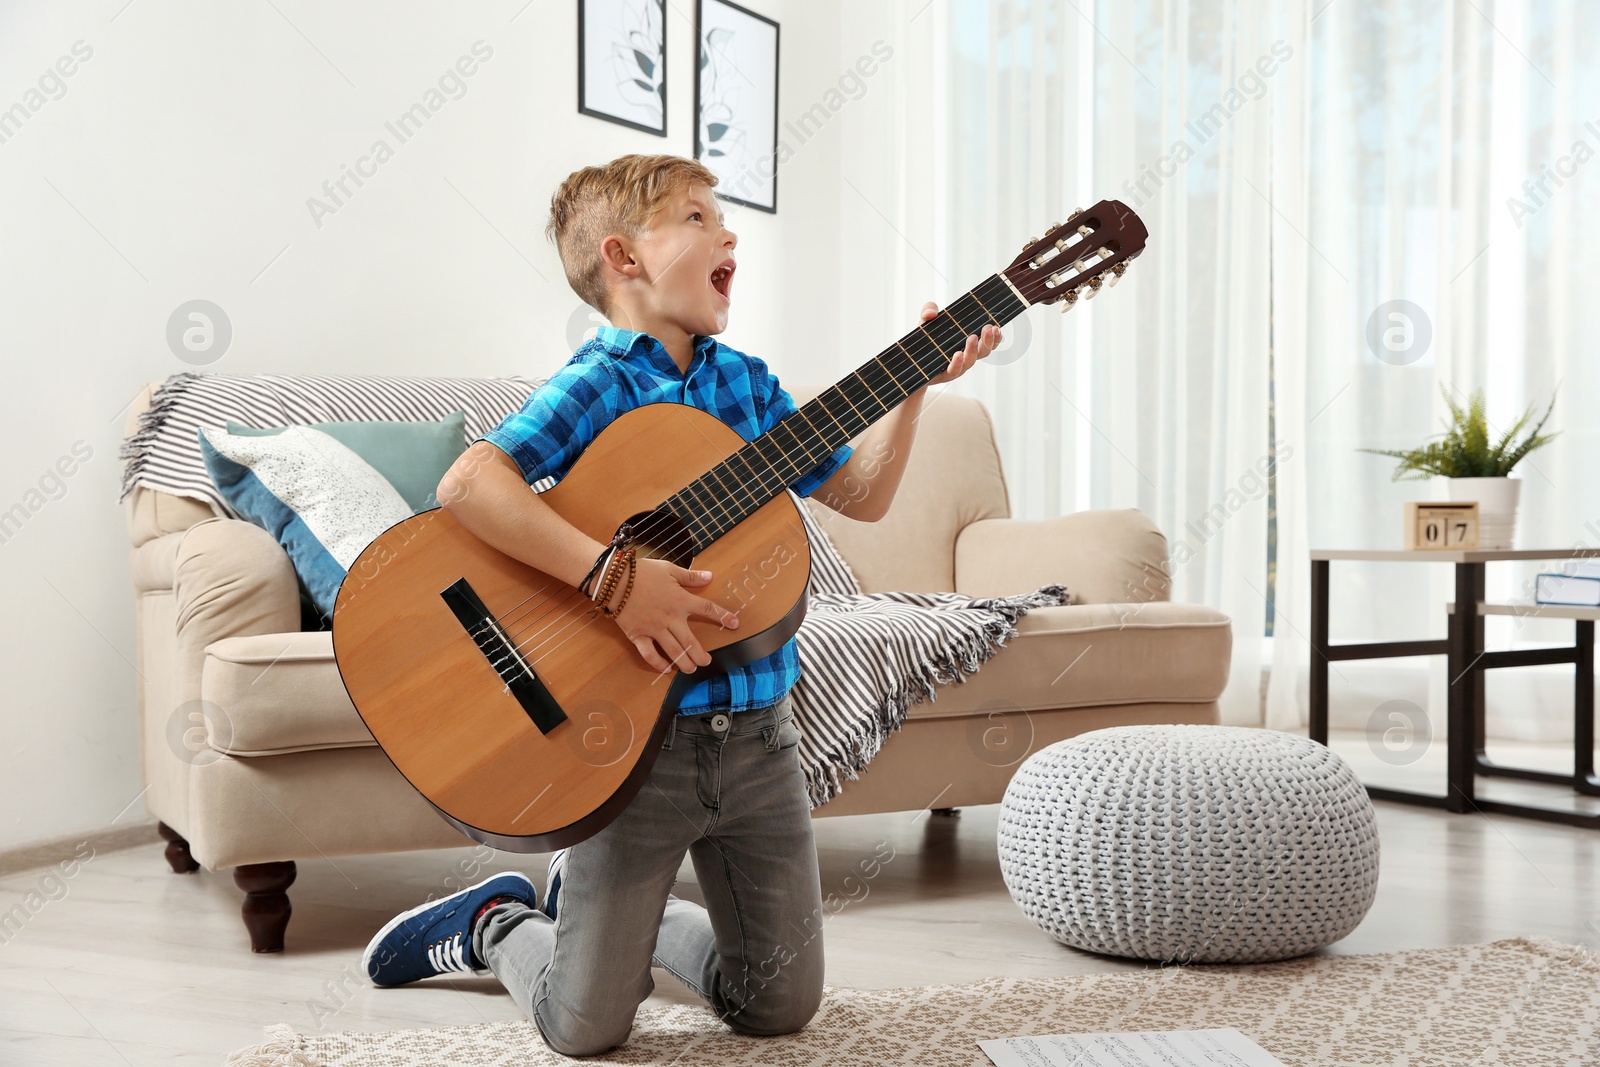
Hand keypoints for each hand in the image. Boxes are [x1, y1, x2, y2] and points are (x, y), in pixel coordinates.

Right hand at [600, 557, 740, 673]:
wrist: (614, 578)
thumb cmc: (641, 572)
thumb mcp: (669, 569)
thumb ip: (690, 576)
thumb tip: (710, 576)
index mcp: (680, 600)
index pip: (707, 609)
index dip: (723, 617)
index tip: (735, 624)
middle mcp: (670, 617)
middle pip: (691, 641)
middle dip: (701, 655)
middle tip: (707, 662)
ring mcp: (654, 628)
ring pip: (673, 651)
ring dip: (685, 663)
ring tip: (691, 669)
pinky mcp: (638, 635)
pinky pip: (649, 654)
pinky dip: (658, 664)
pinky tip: (666, 669)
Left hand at [919, 300, 1001, 386]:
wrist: (908, 364)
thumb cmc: (923, 343)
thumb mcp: (925, 322)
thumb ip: (928, 311)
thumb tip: (932, 312)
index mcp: (966, 344)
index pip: (986, 343)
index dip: (995, 338)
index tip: (997, 327)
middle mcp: (965, 357)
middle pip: (983, 352)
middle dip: (988, 340)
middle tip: (989, 328)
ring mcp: (956, 366)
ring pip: (970, 361)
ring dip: (973, 349)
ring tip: (972, 337)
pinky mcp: (943, 375)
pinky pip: (953, 371)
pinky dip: (957, 363)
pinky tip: (958, 355)